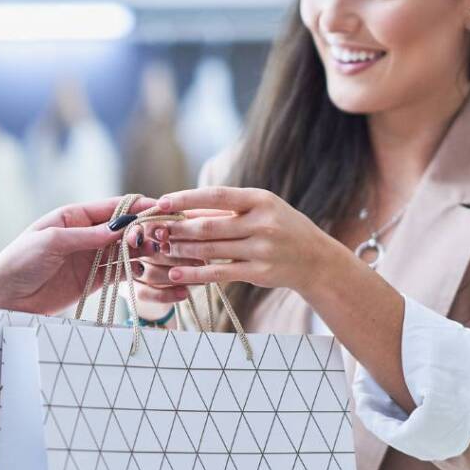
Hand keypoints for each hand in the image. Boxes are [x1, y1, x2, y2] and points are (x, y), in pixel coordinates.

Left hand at [0, 195, 158, 327]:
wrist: (3, 299)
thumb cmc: (18, 263)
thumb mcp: (50, 242)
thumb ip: (86, 236)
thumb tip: (120, 228)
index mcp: (73, 216)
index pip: (112, 208)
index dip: (138, 207)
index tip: (161, 208)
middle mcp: (85, 235)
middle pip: (124, 229)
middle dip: (146, 231)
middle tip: (167, 236)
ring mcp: (90, 258)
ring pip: (126, 252)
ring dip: (145, 252)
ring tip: (166, 254)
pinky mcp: (92, 281)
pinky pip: (120, 274)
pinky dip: (137, 273)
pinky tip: (153, 273)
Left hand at [132, 188, 341, 301]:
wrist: (315, 259)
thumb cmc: (280, 229)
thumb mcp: (259, 211)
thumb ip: (225, 211)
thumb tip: (182, 210)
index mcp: (260, 200)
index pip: (217, 195)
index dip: (186, 198)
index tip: (162, 202)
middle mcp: (263, 222)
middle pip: (209, 226)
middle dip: (177, 229)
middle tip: (154, 231)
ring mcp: (262, 248)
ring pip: (210, 249)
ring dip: (181, 250)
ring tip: (160, 249)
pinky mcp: (259, 272)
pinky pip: (219, 273)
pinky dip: (194, 274)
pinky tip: (175, 274)